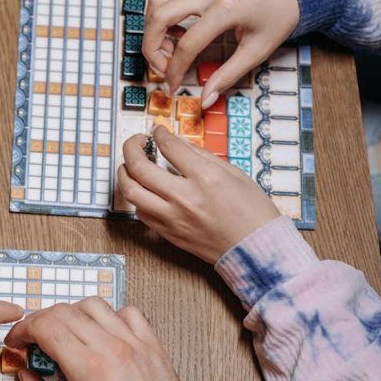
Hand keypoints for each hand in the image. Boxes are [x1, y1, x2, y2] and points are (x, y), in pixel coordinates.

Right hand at [6, 299, 216, 380]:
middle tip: (34, 340)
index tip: (18, 341)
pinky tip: (102, 335)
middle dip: (40, 322)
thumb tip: (25, 377)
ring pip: (94, 305)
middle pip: (65, 312)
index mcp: (90, 371)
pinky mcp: (153, 347)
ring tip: (66, 336)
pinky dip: (109, 317)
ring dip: (71, 314)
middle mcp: (114, 350)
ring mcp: (137, 345)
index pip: (46, 327)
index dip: (23, 330)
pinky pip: (128, 313)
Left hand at [117, 126, 279, 262]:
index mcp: (205, 178)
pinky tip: (143, 189)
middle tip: (135, 142)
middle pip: (139, 167)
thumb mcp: (234, 174)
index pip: (169, 147)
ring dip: (124, 174)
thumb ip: (201, 156)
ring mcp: (173, 218)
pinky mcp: (168, 234)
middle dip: (130, 148)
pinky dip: (136, 197)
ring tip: (129, 165)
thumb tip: (176, 141)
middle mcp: (184, 198)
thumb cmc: (252, 212)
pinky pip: (140, 212)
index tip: (157, 131)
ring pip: (131, 192)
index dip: (159, 134)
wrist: (256, 249)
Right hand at [143, 0, 298, 107]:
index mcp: (225, 9)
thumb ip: (228, 75)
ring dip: (153, 29)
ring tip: (167, 51)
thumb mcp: (258, 50)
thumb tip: (206, 99)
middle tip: (162, 68)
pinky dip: (161, 18)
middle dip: (151, 47)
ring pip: (157, 2)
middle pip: (159, 16)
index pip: (186, 44)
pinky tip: (176, 36)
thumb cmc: (280, 16)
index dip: (174, 71)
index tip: (172, 87)